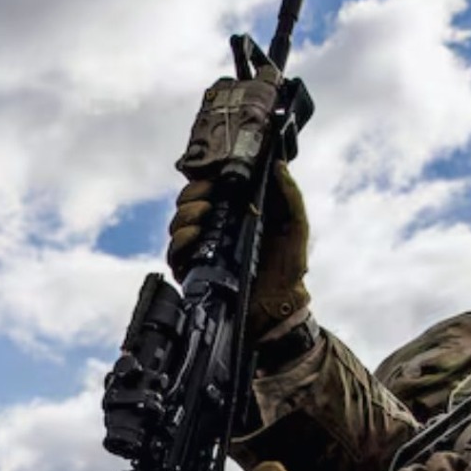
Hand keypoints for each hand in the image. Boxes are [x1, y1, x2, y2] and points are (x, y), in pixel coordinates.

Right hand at [168, 76, 310, 336]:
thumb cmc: (289, 266)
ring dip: (185, 216)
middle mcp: (213, 231)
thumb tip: (279, 164)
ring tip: (202, 217)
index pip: (207, 191)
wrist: (280, 306)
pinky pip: (174, 254)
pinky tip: (194, 236)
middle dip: (191, 197)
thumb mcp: (296, 225)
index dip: (204, 181)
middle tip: (207, 199)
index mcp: (233, 214)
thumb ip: (290, 195)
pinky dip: (180, 242)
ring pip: (177, 227)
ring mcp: (201, 252)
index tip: (213, 178)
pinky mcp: (193, 273)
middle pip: (186, 206)